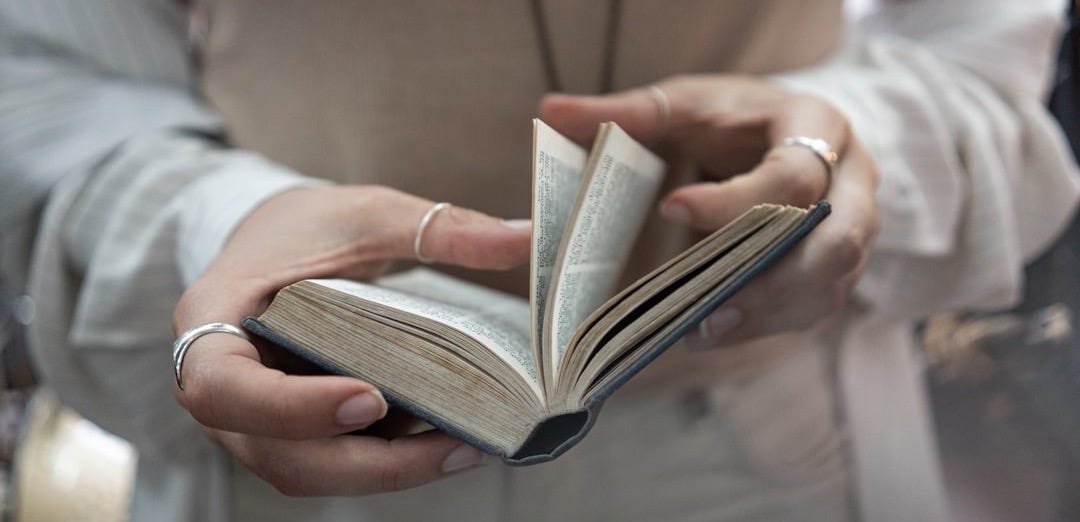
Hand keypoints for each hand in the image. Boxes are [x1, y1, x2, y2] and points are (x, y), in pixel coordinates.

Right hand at [172, 185, 529, 494]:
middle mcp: (222, 389)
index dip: (291, 408)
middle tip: (456, 443)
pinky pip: (335, 460)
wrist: (277, 241)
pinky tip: (451, 441)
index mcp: (210, 325)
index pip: (224, 389)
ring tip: (470, 446)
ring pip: (311, 471)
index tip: (369, 398)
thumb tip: (524, 239)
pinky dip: (390, 460)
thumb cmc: (307, 225)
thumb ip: (435, 226)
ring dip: (390, 471)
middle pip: (280, 455)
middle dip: (371, 463)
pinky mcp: (293, 431)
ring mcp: (255, 419)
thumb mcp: (366, 212)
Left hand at [540, 75, 878, 345]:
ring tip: (702, 332)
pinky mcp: (834, 267)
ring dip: (768, 314)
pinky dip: (765, 324)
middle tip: (708, 308)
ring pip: (828, 284)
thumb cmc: (730, 118)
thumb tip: (552, 111)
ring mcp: (850, 229)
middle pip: (837, 241)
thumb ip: (629, 112)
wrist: (781, 132)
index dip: (737, 200)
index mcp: (816, 126)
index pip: (793, 174)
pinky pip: (814, 306)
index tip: (672, 208)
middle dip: (774, 281)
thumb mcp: (686, 104)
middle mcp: (850, 181)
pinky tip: (714, 333)